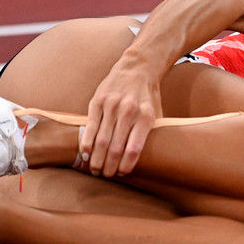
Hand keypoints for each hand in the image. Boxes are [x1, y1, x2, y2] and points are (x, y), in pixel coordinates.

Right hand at [79, 59, 161, 176]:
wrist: (136, 68)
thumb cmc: (147, 97)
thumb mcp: (157, 113)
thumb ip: (153, 133)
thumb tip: (151, 159)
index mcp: (146, 116)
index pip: (135, 147)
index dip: (127, 164)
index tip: (122, 173)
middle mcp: (128, 111)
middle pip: (116, 146)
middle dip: (110, 165)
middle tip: (106, 175)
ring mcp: (111, 105)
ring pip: (102, 139)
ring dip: (97, 158)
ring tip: (95, 169)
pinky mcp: (97, 101)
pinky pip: (90, 126)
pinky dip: (87, 143)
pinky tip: (85, 154)